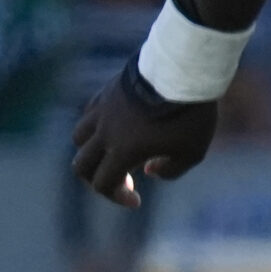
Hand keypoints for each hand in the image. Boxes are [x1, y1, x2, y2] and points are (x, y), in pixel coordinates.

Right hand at [70, 59, 219, 208]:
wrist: (183, 71)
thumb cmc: (191, 115)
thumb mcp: (192, 152)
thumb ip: (170, 170)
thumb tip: (149, 170)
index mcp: (122, 152)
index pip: (102, 184)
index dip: (117, 197)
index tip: (136, 200)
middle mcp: (104, 133)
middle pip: (81, 165)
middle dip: (97, 179)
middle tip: (122, 179)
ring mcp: (101, 111)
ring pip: (78, 138)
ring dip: (92, 151)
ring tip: (116, 152)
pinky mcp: (105, 93)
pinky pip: (89, 115)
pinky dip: (96, 127)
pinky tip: (119, 127)